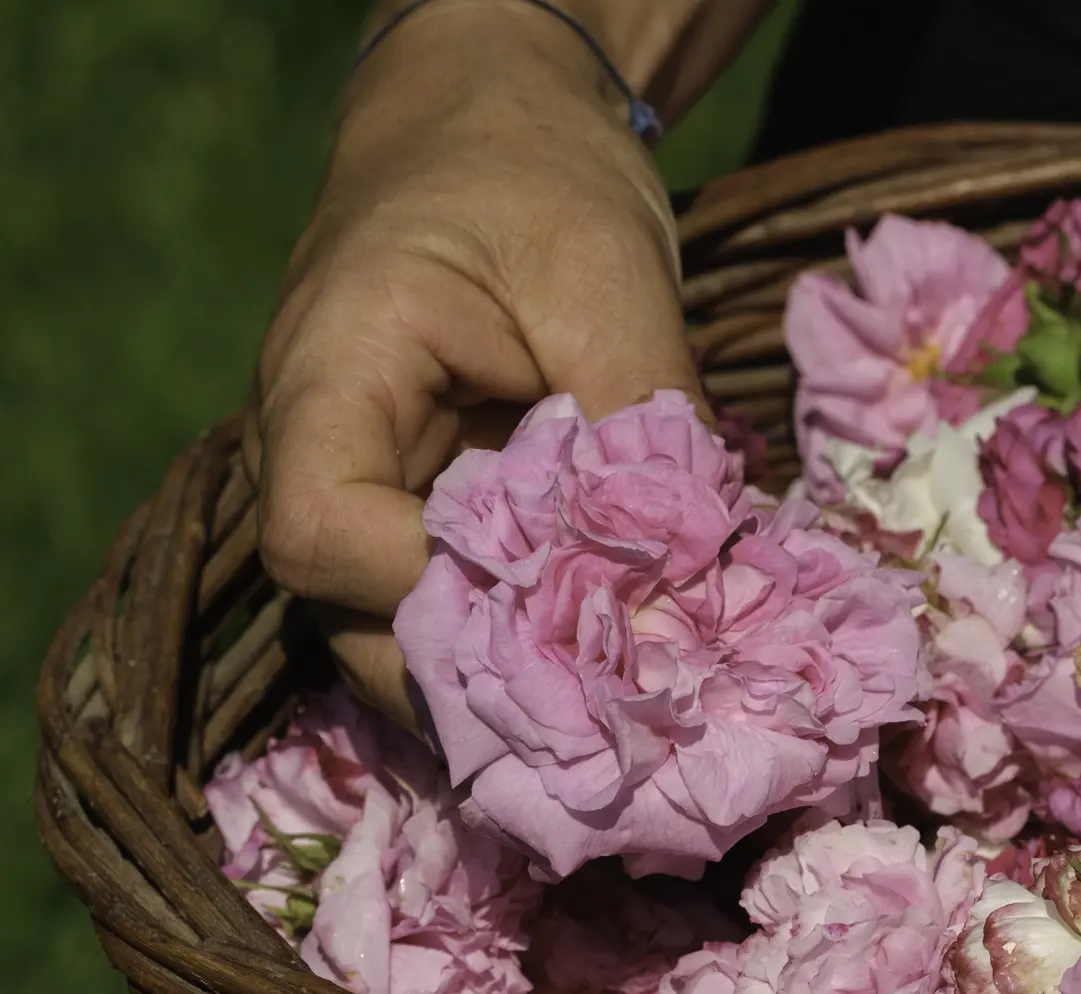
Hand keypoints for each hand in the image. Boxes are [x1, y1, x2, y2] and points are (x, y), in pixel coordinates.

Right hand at [243, 0, 703, 728]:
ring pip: (402, 630)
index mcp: (328, 375)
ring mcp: (363, 488)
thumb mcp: (607, 280)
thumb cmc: (537, 175)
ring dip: (510, 679)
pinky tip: (616, 667)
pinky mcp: (419, 508)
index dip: (432, 594)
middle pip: (356, 616)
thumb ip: (645, 425)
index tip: (567, 608)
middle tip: (618, 723)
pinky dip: (527, 642)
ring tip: (627, 718)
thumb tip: (704, 577)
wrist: (497, 125)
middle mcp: (319, 451)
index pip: (324, 532)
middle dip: (484, 680)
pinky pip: (450, 600)